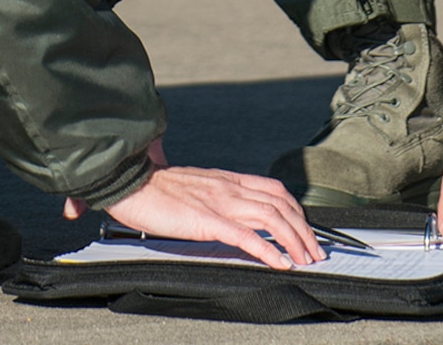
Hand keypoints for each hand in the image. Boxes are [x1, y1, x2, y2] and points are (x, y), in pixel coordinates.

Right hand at [61, 139, 323, 269]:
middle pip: (281, 204)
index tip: (306, 231)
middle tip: (315, 252)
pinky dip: (267, 249)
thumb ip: (210, 197)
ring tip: (305, 260)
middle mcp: (228, 187)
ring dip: (294, 241)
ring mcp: (218, 201)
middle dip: (304, 230)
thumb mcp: (191, 189)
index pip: (274, 190)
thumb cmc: (151, 187)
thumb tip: (220, 213)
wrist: (127, 180)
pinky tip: (280, 263)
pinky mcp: (205, 219)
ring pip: (271, 218)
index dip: (296, 211)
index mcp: (225, 179)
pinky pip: (245, 235)